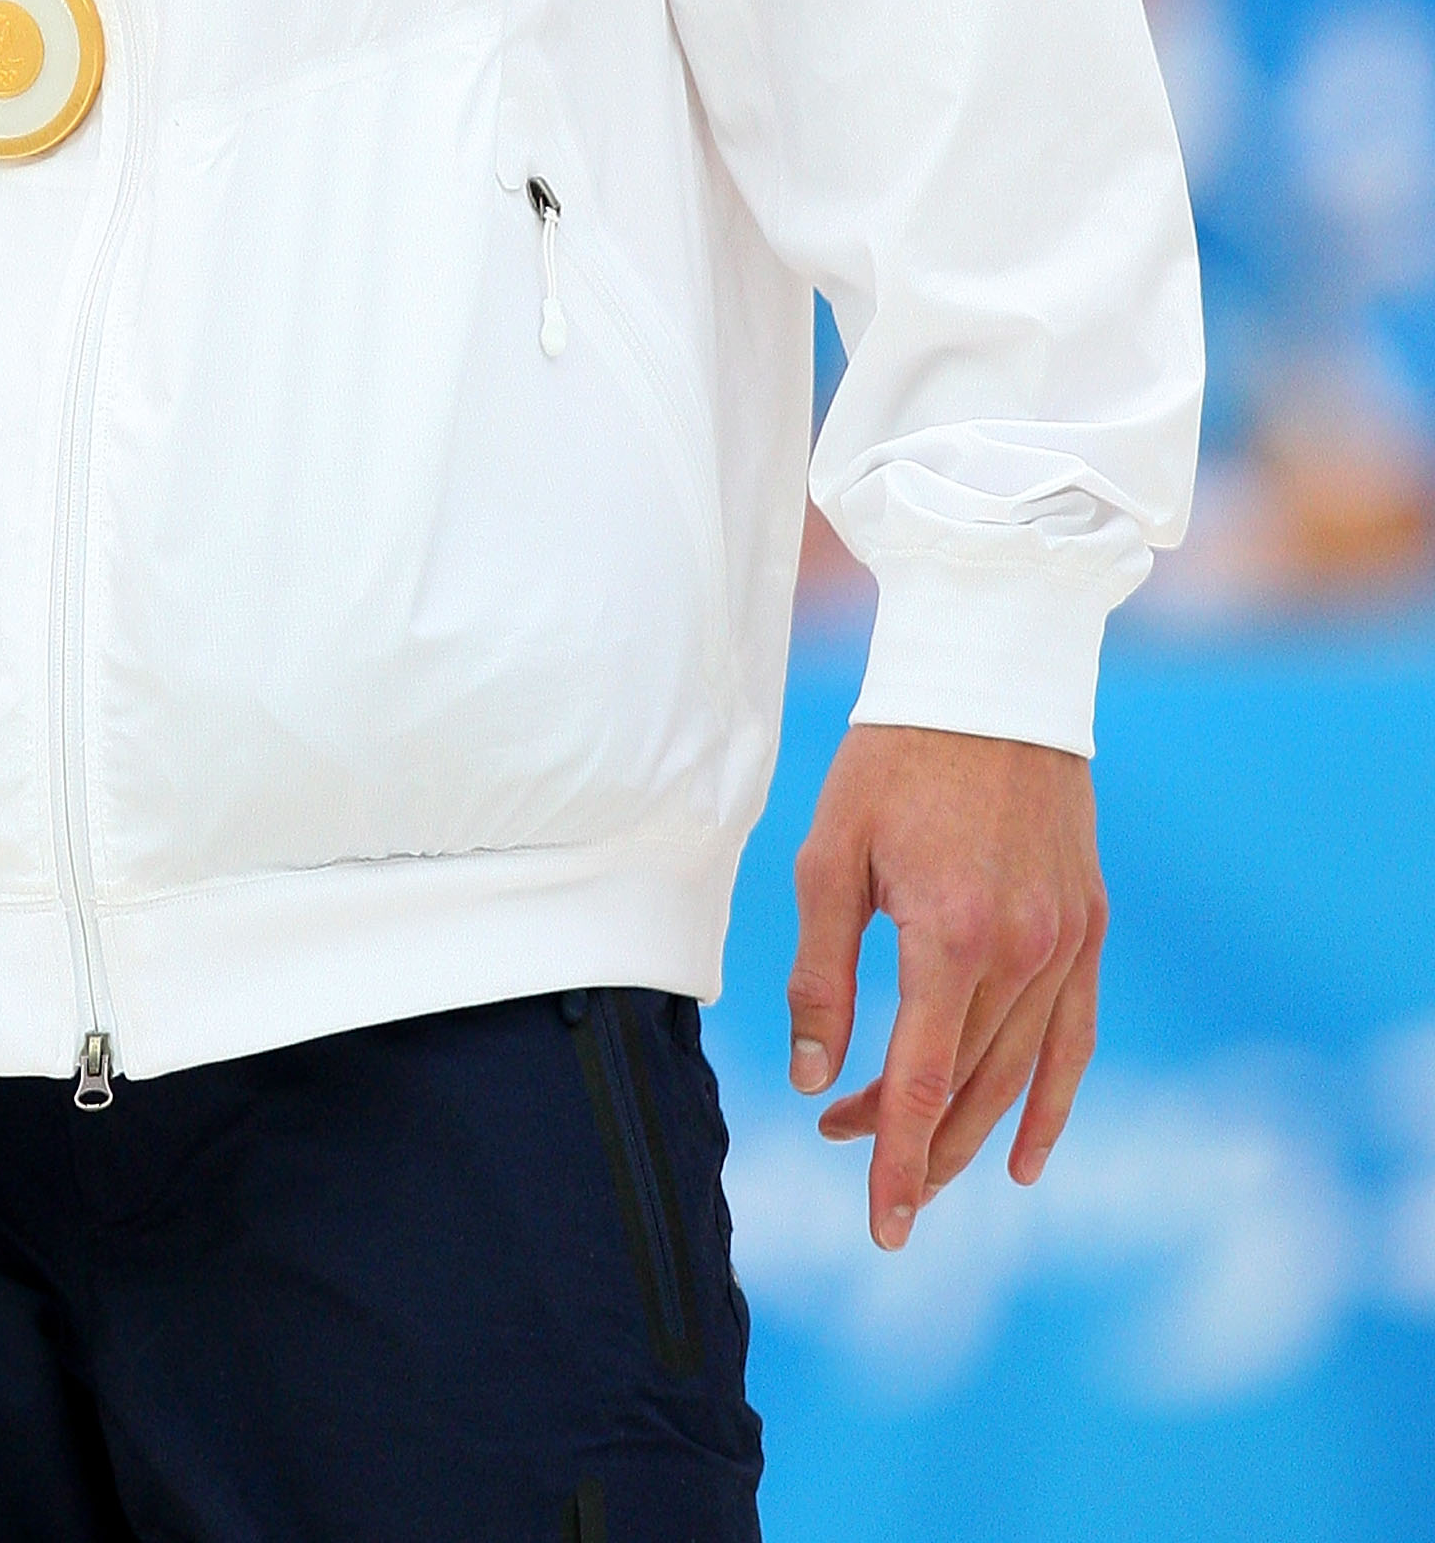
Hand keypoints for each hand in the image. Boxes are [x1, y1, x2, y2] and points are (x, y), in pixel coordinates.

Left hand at [787, 724, 1107, 1251]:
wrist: (989, 678)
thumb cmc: (893, 757)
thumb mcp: (830, 854)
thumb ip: (821, 971)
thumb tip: (815, 1076)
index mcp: (950, 932)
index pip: (922, 1080)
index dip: (898, 1158)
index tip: (882, 1226)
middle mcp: (1023, 949)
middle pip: (968, 1085)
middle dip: (914, 1140)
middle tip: (855, 1158)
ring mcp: (1067, 942)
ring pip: (1019, 1072)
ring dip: (967, 1128)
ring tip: (915, 1158)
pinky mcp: (1091, 928)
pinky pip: (1076, 1039)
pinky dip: (1051, 1103)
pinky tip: (1023, 1156)